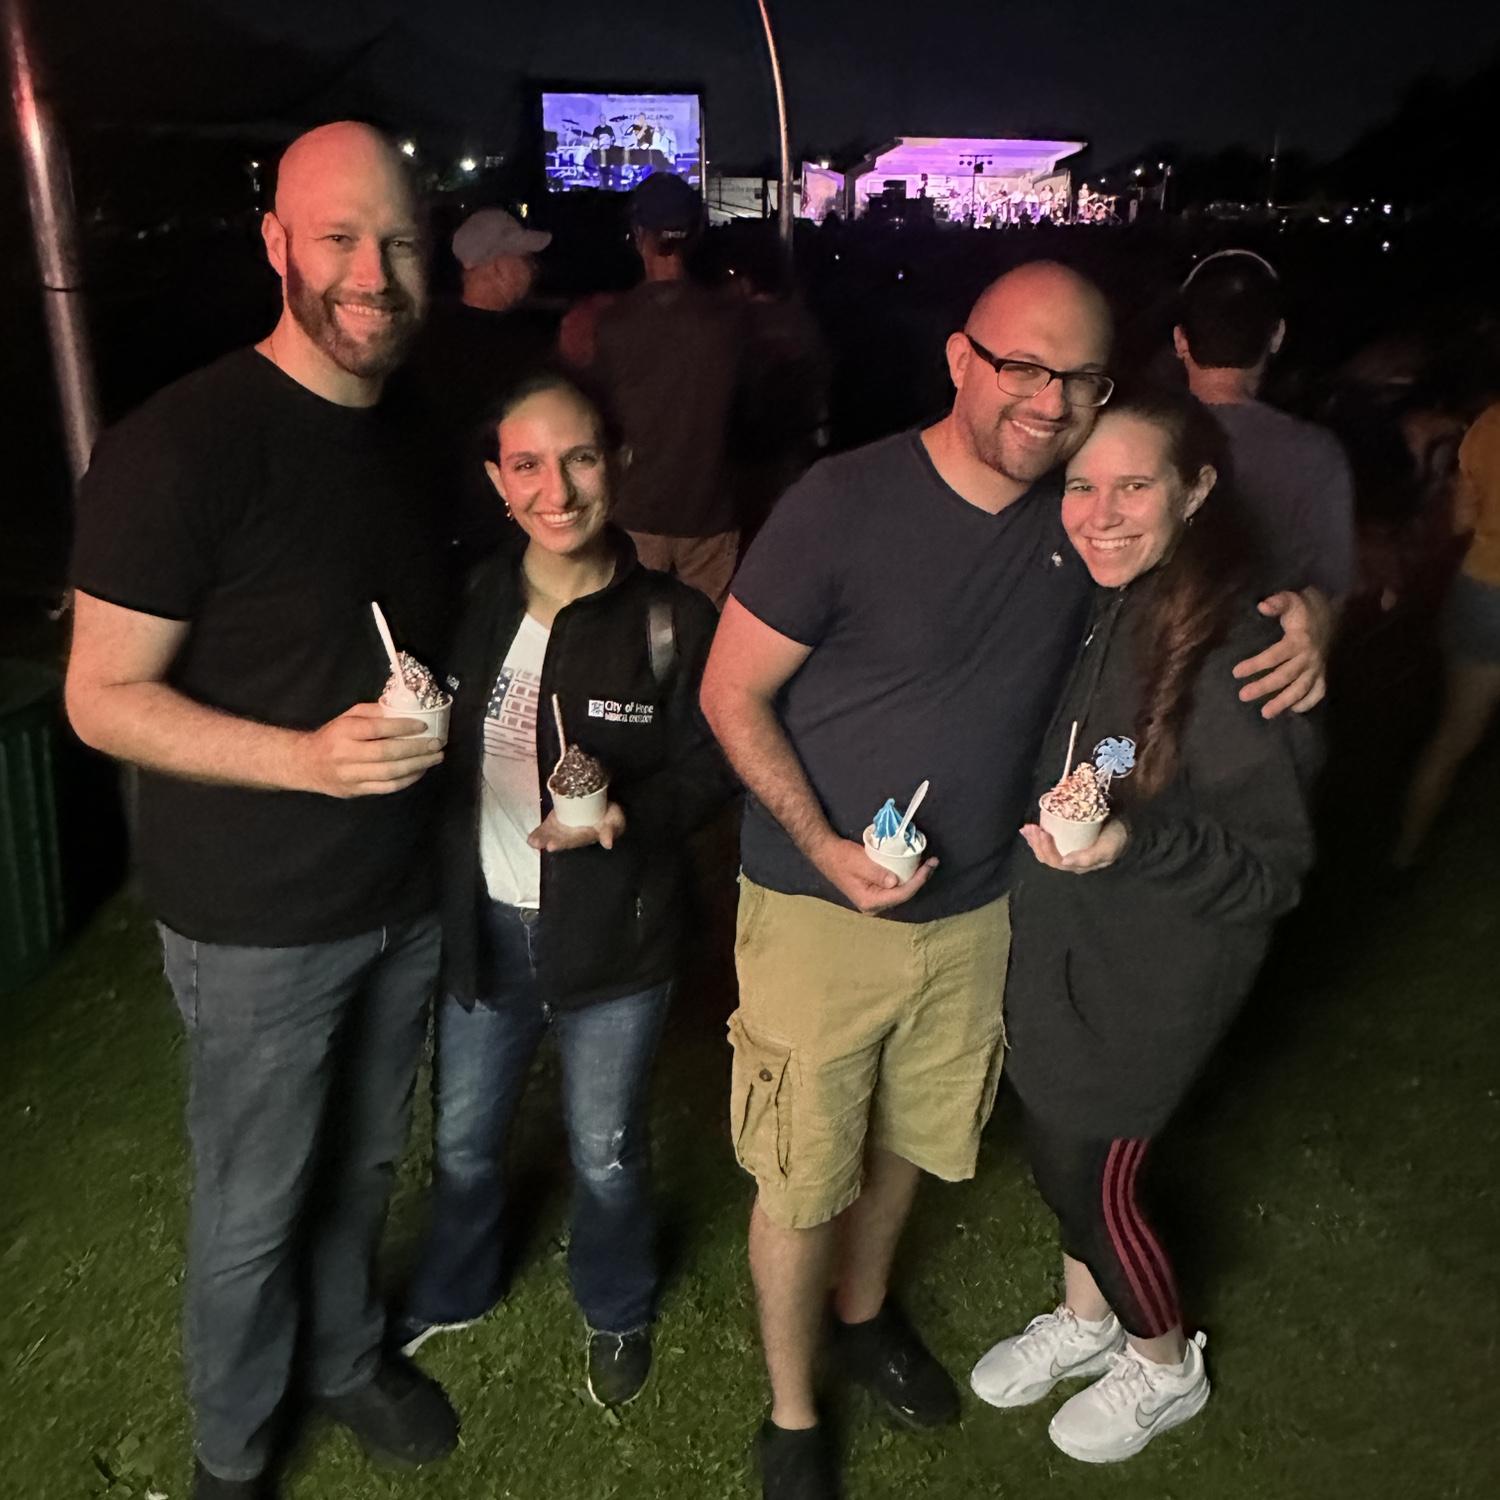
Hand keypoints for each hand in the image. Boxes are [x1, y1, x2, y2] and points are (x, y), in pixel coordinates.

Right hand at [299, 702, 443, 796]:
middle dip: (416, 749)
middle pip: (386, 753)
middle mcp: (346, 754)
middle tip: (437, 744)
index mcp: (344, 732)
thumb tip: (403, 708)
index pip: (376, 729)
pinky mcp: (356, 790)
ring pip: (389, 773)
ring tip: (435, 758)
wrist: (307, 764)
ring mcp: (351, 775)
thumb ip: (373, 712)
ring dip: (417, 766)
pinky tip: (420, 771)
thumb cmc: (333, 736)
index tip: (423, 726)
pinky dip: (407, 780)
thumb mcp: (348, 717)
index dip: (402, 727)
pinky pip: (386, 788)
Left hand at [528, 801, 626, 851]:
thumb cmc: (611, 818)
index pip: (575, 840)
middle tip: (542, 844)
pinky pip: (547, 829)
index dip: (564, 842)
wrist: (604, 808)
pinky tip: (531, 840)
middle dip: (552, 841)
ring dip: (543, 839)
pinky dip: (539, 833)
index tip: (552, 845)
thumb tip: (608, 843)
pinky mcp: (558, 822)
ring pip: (552, 835)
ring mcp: (564, 830)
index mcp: (587, 836)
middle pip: (561, 840)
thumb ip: (611, 831)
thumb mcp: (615, 822)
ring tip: (534, 842)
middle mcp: (573, 836)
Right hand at [810, 834, 938, 913]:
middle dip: (920, 880)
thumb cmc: (841, 857)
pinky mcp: (875, 893)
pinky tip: (913, 868)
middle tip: (933, 862)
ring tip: (927, 864)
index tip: (929, 865)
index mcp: (870, 901)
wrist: (826, 854)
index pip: (901, 894)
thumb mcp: (859, 862)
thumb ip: (877, 873)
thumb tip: (895, 882)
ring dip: (915, 879)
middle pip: (904, 895)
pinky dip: (906, 878)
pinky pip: (895, 888)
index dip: (918, 880)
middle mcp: (873, 906)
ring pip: (901, 892)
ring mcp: (874, 901)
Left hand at [1020, 819, 1128, 872]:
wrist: (1125, 826)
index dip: (1045, 848)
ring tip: (1027, 828)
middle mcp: (1070, 861)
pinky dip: (1037, 837)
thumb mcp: (1106, 848)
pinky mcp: (1067, 841)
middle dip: (1036, 844)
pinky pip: (1048, 842)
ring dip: (1034, 840)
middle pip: (1046, 857)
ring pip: (1044, 851)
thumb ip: (1088, 857)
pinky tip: (1028, 829)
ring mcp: (1067, 851)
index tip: (1043, 831)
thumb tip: (1064, 861)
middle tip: (1032, 828)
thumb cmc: (1116, 837)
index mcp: (1078, 865)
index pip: (1055, 861)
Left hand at [1232, 589, 1330, 718]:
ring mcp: (1317, 667)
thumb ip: (1277, 603)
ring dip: (1284, 702)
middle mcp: (1309, 657)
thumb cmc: (1303, 609)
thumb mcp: (1291, 600)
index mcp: (1298, 641)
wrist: (1331, 613)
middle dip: (1264, 687)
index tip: (1236, 672)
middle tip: (1243, 696)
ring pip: (1301, 688)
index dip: (1255, 664)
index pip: (1274, 656)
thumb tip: (1262, 606)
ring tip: (1265, 713)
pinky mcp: (1323, 673)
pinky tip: (1293, 710)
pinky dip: (1308, 703)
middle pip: (1285, 676)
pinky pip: (1318, 692)